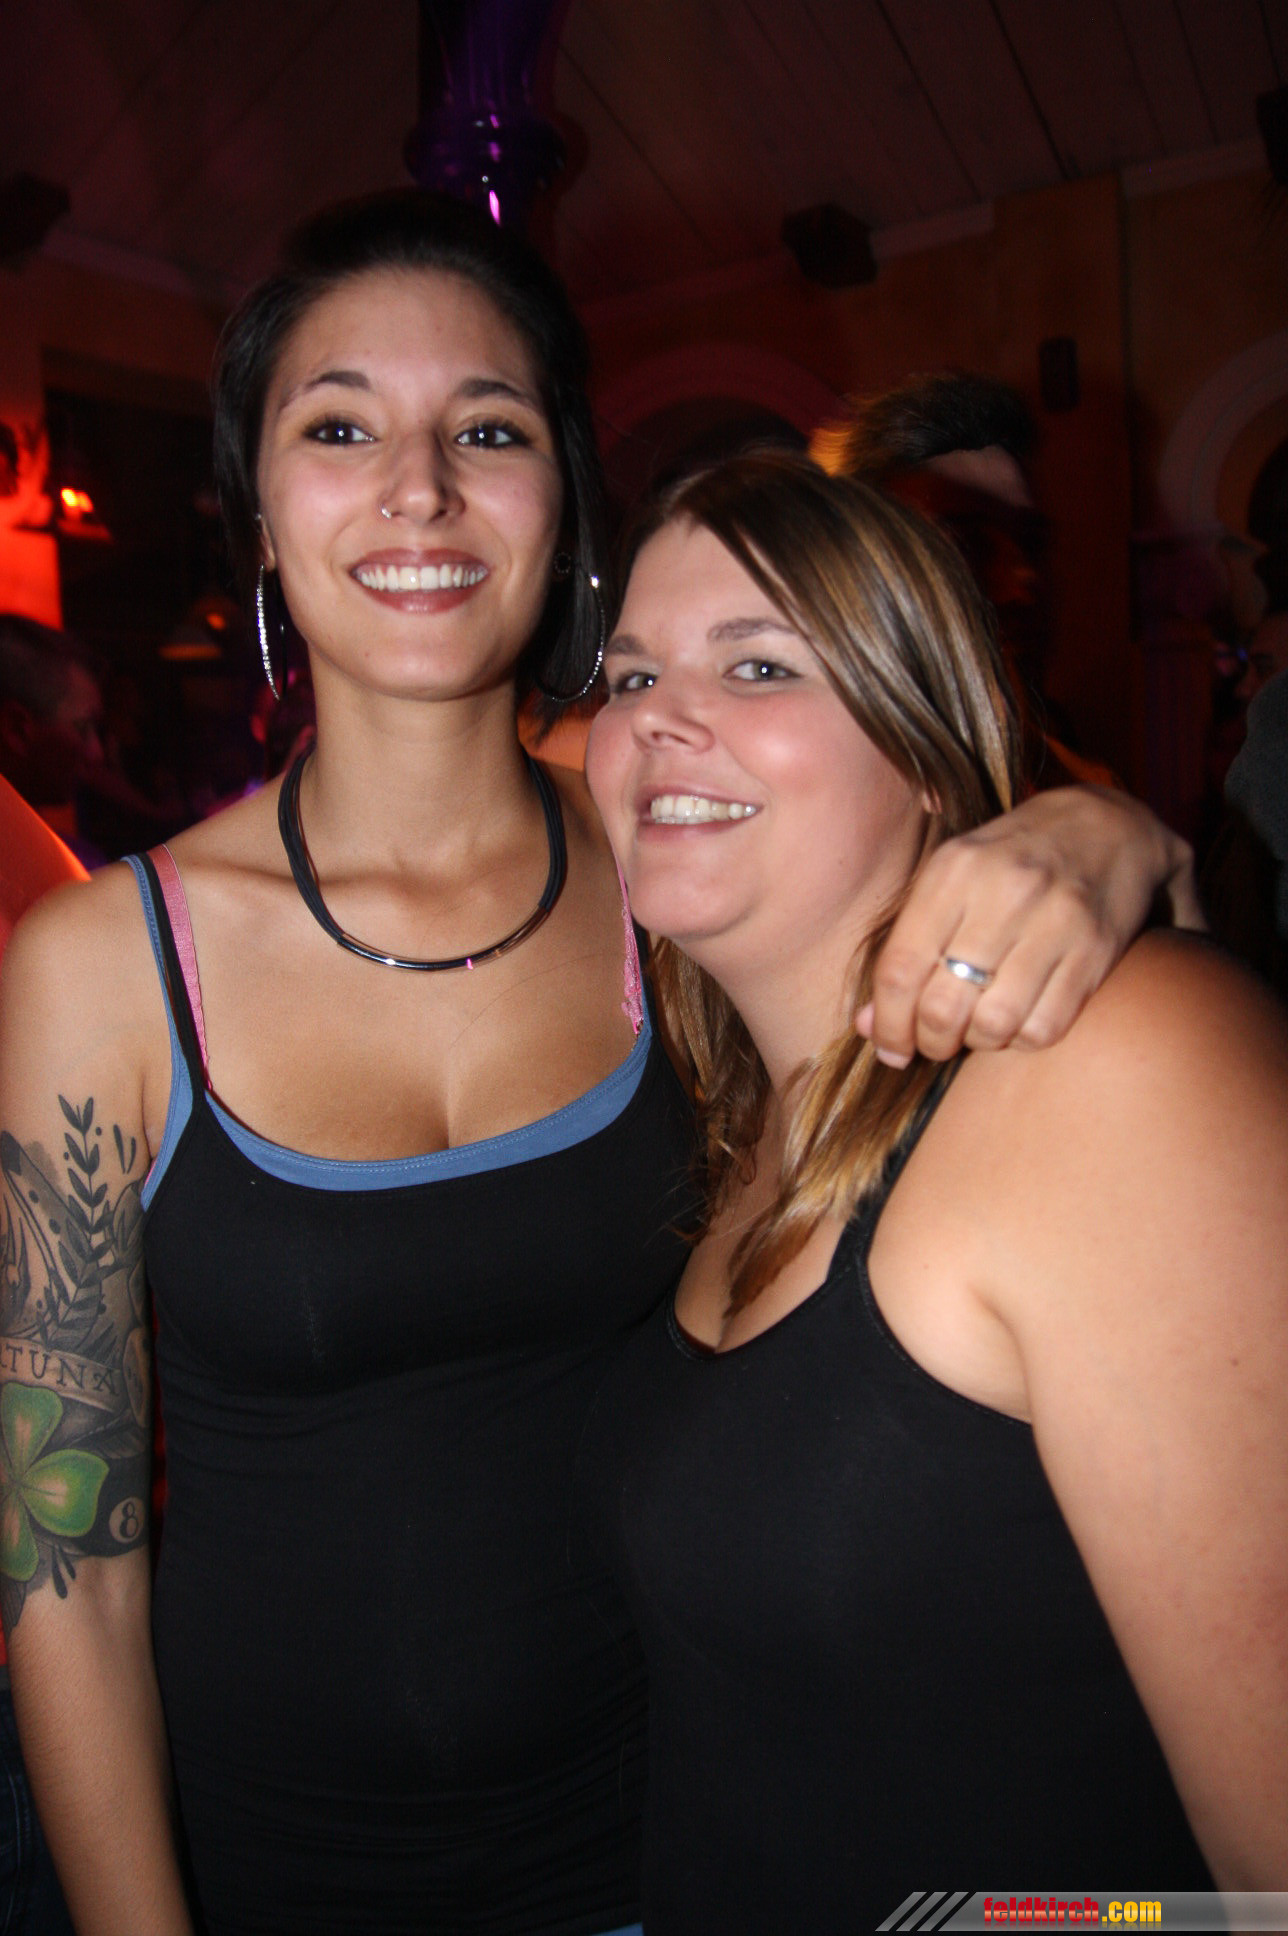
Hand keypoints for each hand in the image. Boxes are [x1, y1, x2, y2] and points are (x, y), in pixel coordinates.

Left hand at [858, 787, 1200, 1063]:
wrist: (1108, 827)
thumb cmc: (1009, 861)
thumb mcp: (950, 879)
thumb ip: (906, 946)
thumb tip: (866, 1025)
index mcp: (955, 870)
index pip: (901, 968)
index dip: (887, 1024)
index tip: (889, 1047)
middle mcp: (1004, 894)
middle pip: (943, 1006)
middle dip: (930, 1041)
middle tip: (933, 1041)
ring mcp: (1056, 922)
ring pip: (994, 1025)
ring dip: (976, 1043)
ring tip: (975, 1029)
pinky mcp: (1097, 951)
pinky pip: (1045, 1028)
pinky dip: (1021, 1039)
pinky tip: (1016, 1021)